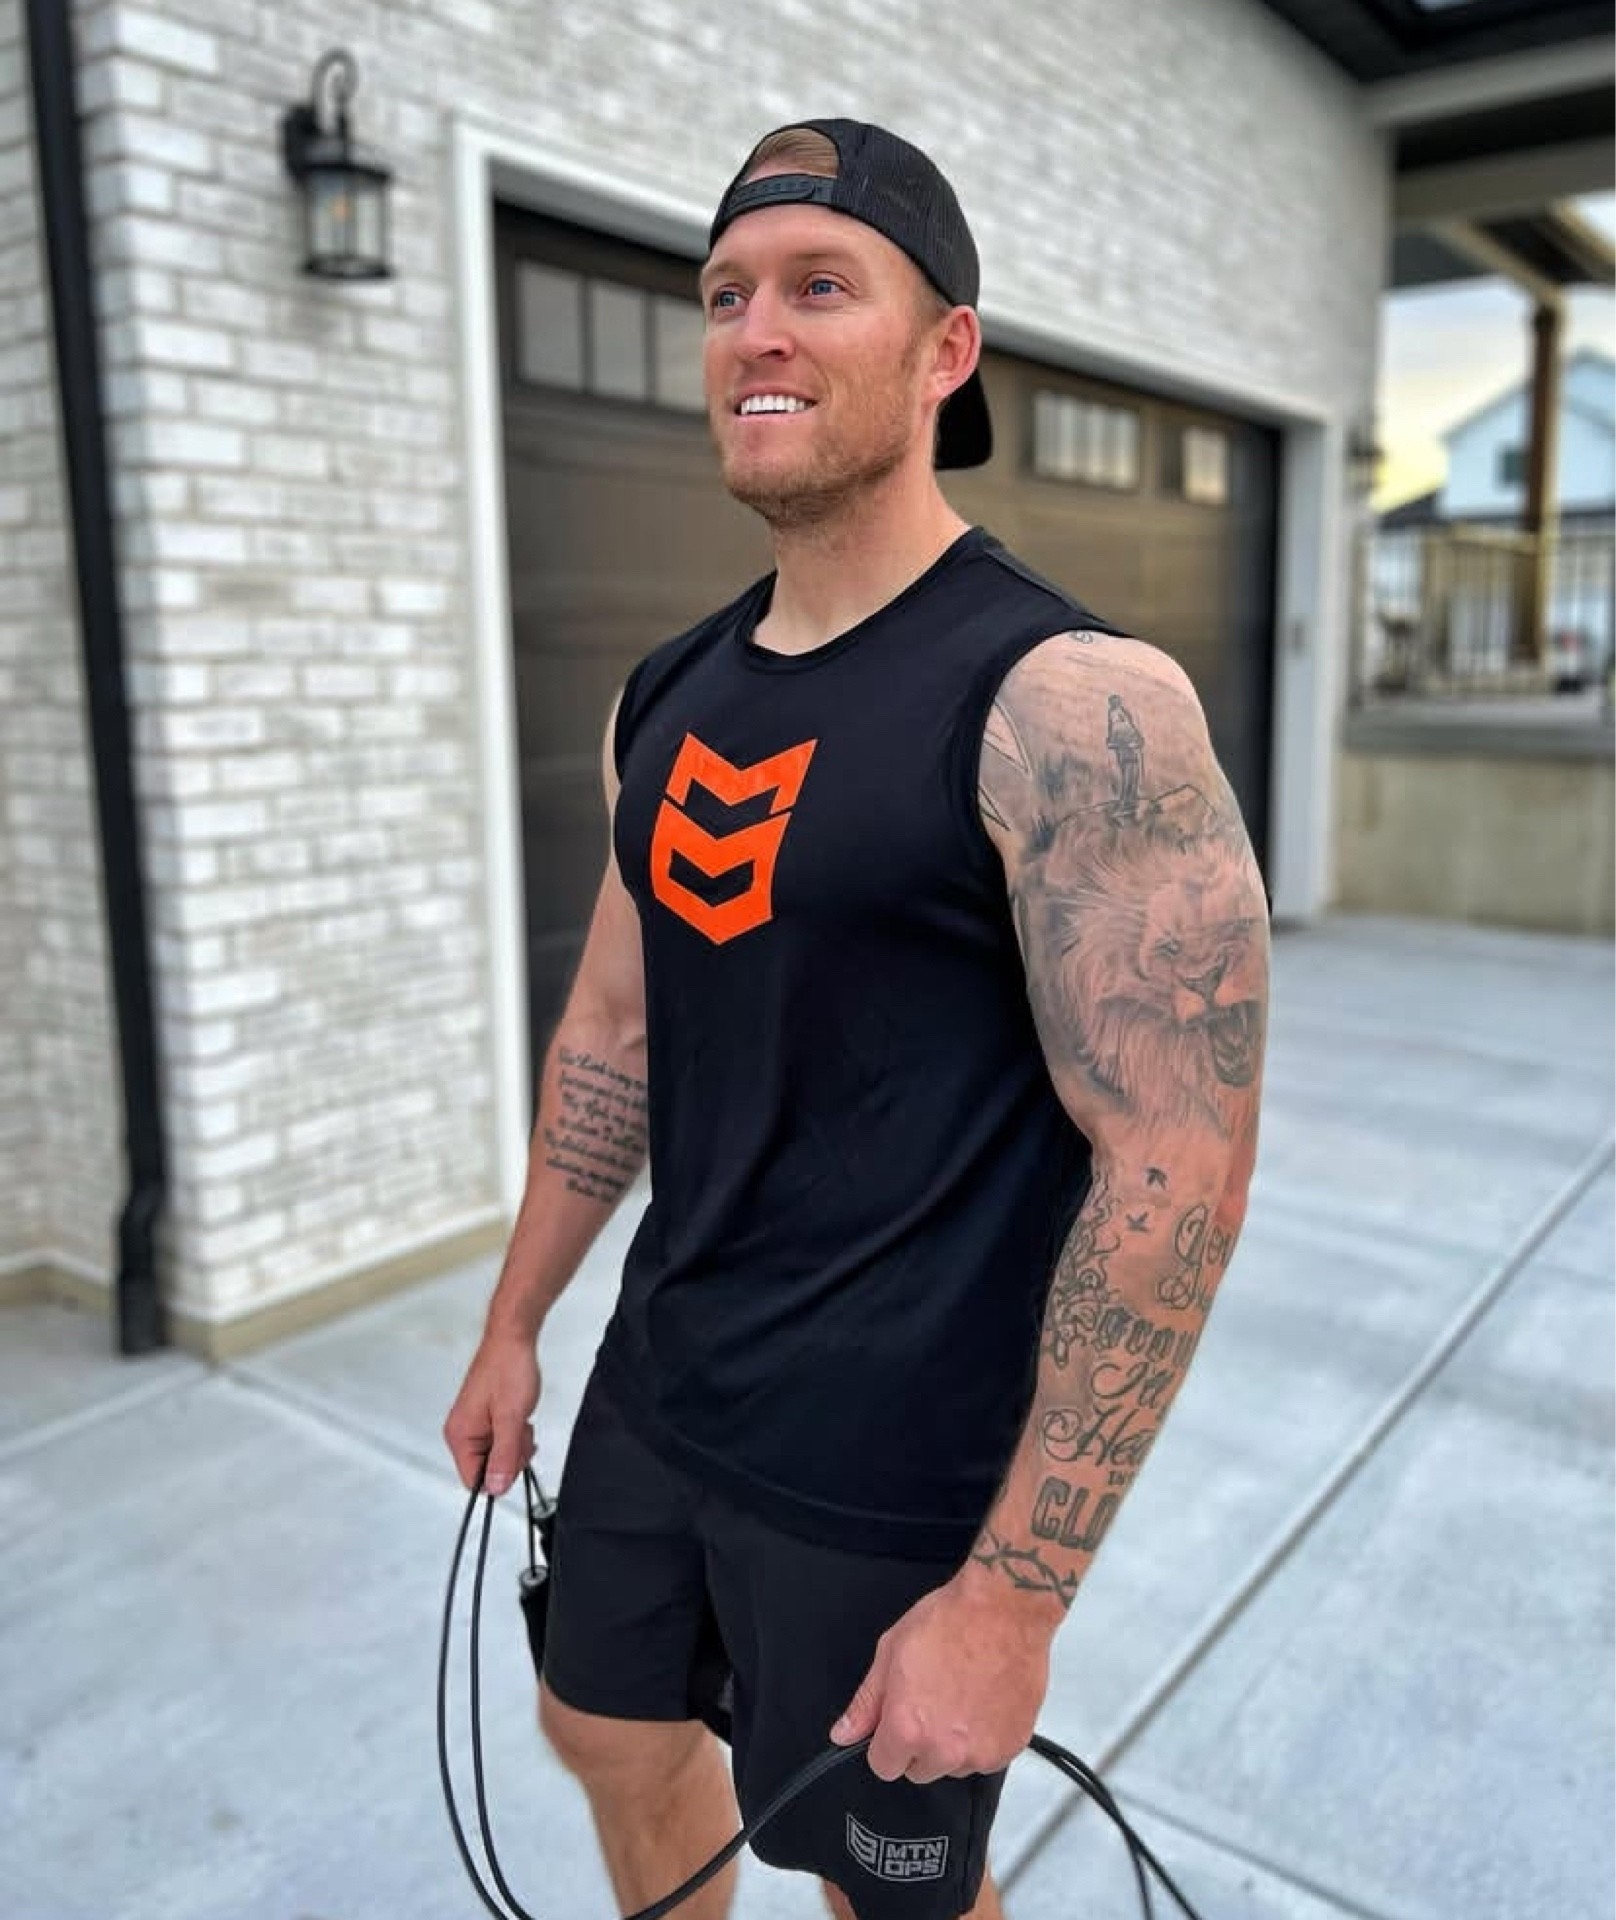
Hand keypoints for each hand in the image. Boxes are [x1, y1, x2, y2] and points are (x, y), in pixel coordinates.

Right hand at [442, 1332, 539, 1496]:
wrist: (514, 1339)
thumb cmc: (508, 1369)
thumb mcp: (511, 1419)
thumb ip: (504, 1456)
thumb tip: (496, 1488)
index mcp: (459, 1435)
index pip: (473, 1480)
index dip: (499, 1476)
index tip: (516, 1458)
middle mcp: (462, 1432)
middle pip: (487, 1469)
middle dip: (511, 1456)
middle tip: (521, 1431)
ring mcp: (474, 1425)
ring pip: (498, 1455)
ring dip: (516, 1443)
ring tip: (521, 1419)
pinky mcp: (486, 1418)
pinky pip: (502, 1440)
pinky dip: (516, 1433)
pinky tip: (520, 1416)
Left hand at [829, 1562, 1061, 1782]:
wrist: (1004, 1608)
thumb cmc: (950, 1622)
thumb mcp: (891, 1651)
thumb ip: (866, 1702)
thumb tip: (843, 1734)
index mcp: (907, 1729)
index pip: (884, 1766)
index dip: (886, 1742)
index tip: (897, 1721)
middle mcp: (944, 1750)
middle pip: (920, 1770)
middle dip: (921, 1743)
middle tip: (933, 1701)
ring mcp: (981, 1752)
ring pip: (955, 1766)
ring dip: (955, 1744)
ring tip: (963, 1698)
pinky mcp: (1011, 1746)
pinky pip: (987, 1758)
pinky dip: (985, 1738)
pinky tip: (985, 1702)